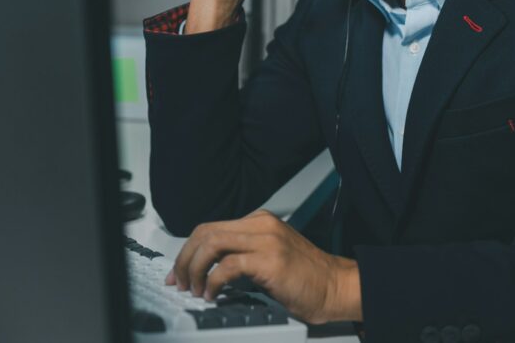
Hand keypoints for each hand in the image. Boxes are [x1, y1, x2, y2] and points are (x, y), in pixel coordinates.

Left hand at [166, 210, 361, 324]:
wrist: (335, 286)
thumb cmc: (306, 277)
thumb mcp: (270, 255)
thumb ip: (243, 254)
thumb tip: (207, 269)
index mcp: (260, 221)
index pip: (210, 227)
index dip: (188, 251)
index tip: (179, 272)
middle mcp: (261, 224)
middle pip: (206, 232)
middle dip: (184, 259)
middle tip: (179, 282)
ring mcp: (266, 240)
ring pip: (212, 244)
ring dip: (194, 269)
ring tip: (193, 289)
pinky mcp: (270, 260)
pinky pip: (228, 266)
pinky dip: (213, 282)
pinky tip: (213, 295)